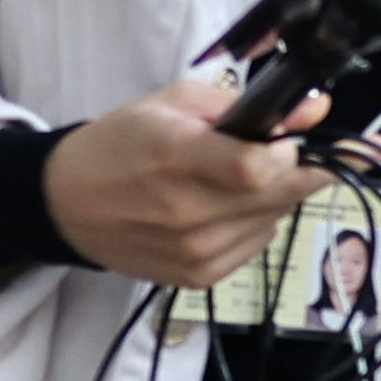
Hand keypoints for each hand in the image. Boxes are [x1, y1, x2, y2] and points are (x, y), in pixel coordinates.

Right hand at [39, 78, 333, 289]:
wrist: (66, 204)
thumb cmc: (118, 144)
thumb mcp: (173, 103)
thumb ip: (244, 106)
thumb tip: (314, 110)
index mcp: (175, 158)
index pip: (258, 168)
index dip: (288, 153)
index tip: (291, 141)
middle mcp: (186, 213)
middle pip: (278, 197)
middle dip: (298, 171)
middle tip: (287, 153)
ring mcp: (193, 252)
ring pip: (274, 221)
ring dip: (272, 198)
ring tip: (236, 181)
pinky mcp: (197, 277)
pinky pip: (255, 244)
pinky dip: (252, 223)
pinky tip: (223, 207)